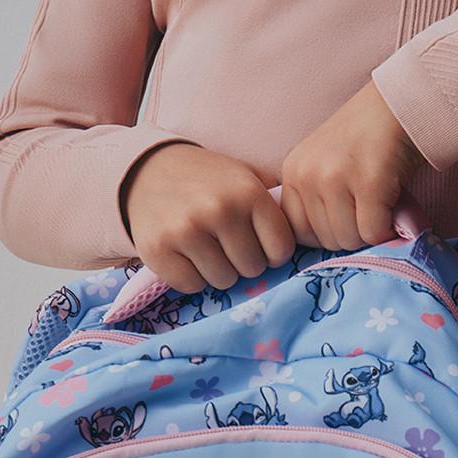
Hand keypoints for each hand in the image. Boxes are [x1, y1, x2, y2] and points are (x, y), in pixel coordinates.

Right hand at [119, 141, 298, 294]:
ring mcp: (187, 231)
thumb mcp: (247, 177)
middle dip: (243, 261)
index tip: (258, 243)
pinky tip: (185, 254)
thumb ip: (276, 204)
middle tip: (227, 244)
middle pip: (252, 269)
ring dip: (218, 271)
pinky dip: (191, 276)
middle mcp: (219, 210)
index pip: (281, 250)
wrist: (148, 171)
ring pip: (223, 281)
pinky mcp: (159, 250)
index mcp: (248, 192)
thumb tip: (308, 238)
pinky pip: (191, 286)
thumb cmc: (208, 180)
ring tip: (206, 248)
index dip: (272, 252)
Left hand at [279, 80, 427, 253]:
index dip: (327, 234)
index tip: (348, 218)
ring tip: (382, 203)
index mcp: (294, 172)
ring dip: (371, 231)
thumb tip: (328, 259)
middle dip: (352, 233)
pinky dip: (389, 227)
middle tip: (371, 208)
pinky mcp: (368, 182)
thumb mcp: (328, 164)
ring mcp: (335, 177)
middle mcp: (307, 174)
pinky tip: (394, 204)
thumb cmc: (370, 137)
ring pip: (349, 239)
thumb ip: (320, 202)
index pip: (297, 233)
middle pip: (325, 241)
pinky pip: (374, 231)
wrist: (403, 103)